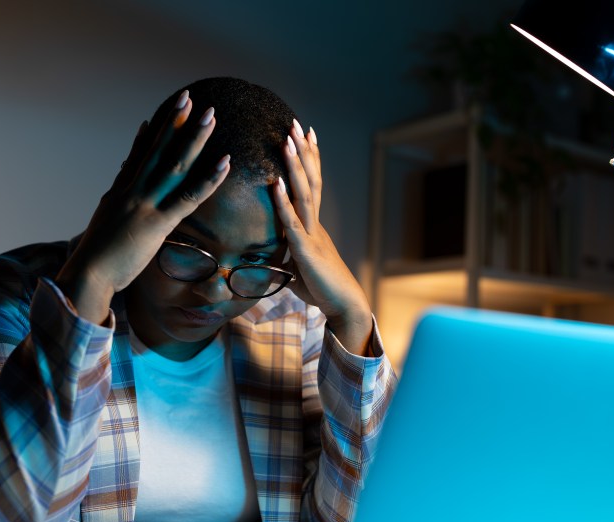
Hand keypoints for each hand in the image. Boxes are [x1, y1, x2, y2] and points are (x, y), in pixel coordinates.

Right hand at [57, 91, 230, 322]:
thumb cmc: (96, 260)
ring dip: (194, 137)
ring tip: (210, 114)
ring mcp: (145, 204)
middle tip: (189, 96)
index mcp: (120, 193)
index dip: (151, 135)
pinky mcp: (158, 223)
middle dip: (174, 121)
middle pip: (157, 150)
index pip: (138, 156)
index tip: (161, 116)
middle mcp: (132, 191)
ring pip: (174, 164)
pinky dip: (209, 178)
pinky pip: (189, 197)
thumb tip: (118, 189)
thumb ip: (115, 204)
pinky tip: (225, 162)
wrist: (87, 275)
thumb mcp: (105, 224)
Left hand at [274, 120, 374, 355]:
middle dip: (303, 152)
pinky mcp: (306, 251)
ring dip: (295, 167)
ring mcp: (312, 235)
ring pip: (304, 195)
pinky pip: (293, 223)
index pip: (311, 185)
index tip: (303, 134)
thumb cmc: (321, 288)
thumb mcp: (298, 264)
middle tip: (295, 124)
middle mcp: (315, 224)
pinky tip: (276, 184)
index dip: (309, 159)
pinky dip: (283, 203)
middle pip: (310, 180)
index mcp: (314, 225)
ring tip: (287, 140)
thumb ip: (286, 251)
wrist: (343, 306)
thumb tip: (269, 248)